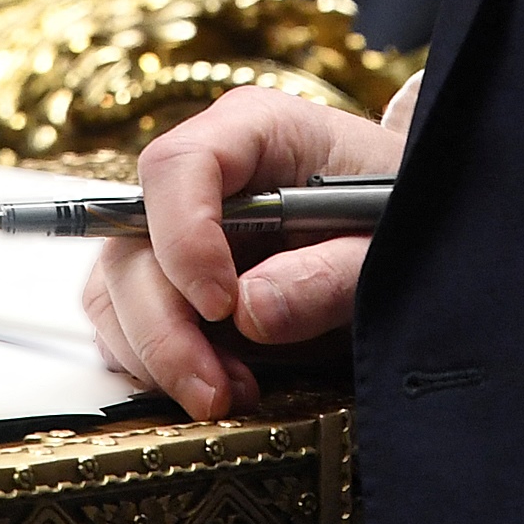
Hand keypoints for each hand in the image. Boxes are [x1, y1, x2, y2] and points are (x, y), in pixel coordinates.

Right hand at [83, 82, 413, 419]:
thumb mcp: (388, 244)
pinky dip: (157, 364)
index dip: (184, 237)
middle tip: (217, 388)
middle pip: (131, 239)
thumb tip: (249, 313)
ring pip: (116, 287)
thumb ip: (329, 275)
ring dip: (156, 353)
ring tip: (228, 393)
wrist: (407, 237)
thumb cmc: (398, 220)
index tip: (221, 306)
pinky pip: (125, 321)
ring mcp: (176, 226)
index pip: (179, 165)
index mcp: (253, 130)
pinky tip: (221, 385)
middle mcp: (200, 174)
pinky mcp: (170, 278)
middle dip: (163, 326)